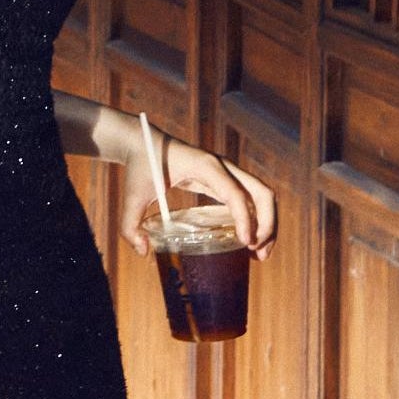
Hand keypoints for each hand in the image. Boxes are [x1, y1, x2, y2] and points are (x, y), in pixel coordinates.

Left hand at [113, 116, 277, 261]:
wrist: (144, 144)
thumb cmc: (139, 167)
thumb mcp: (131, 196)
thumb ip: (130, 225)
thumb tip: (145, 252)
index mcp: (205, 166)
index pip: (235, 192)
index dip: (245, 218)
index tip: (245, 242)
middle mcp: (223, 167)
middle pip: (261, 193)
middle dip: (267, 223)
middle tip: (257, 253)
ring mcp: (227, 172)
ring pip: (262, 196)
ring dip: (268, 223)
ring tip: (260, 254)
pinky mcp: (224, 180)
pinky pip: (250, 199)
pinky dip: (257, 219)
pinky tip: (249, 241)